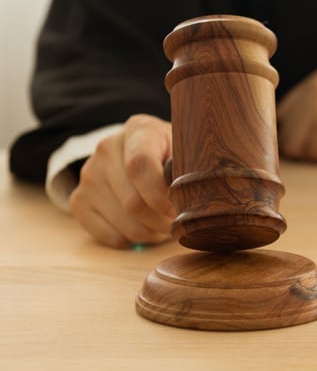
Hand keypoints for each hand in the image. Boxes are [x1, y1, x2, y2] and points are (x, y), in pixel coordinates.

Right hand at [69, 114, 174, 247]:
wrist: (138, 152)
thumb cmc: (169, 153)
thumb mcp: (183, 149)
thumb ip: (185, 167)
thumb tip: (184, 196)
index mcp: (138, 129)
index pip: (140, 164)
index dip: (159, 195)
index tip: (177, 211)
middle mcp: (107, 148)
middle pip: (133, 201)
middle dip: (161, 221)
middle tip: (177, 224)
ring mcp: (89, 174)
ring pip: (123, 222)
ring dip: (150, 233)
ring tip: (164, 226)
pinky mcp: (78, 200)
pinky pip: (109, 235)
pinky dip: (132, 240)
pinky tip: (145, 229)